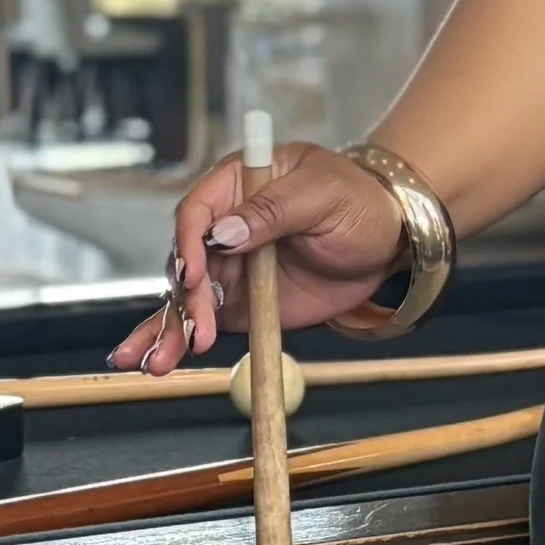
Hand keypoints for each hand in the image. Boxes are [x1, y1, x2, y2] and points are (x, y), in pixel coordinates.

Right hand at [110, 143, 408, 370]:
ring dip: (171, 327)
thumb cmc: (358, 202)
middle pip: (187, 260)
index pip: (198, 212)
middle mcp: (224, 225)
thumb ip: (274, 209)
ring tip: (159, 360)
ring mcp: (228, 266)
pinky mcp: (238, 301)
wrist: (386, 242)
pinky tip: (157, 358)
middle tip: (198, 329)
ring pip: (186, 296)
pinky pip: (203, 319)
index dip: (190, 244)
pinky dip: (179, 340)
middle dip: (186, 298)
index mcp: (238, 184)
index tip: (195, 275)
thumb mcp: (324, 195)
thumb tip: (225, 232)